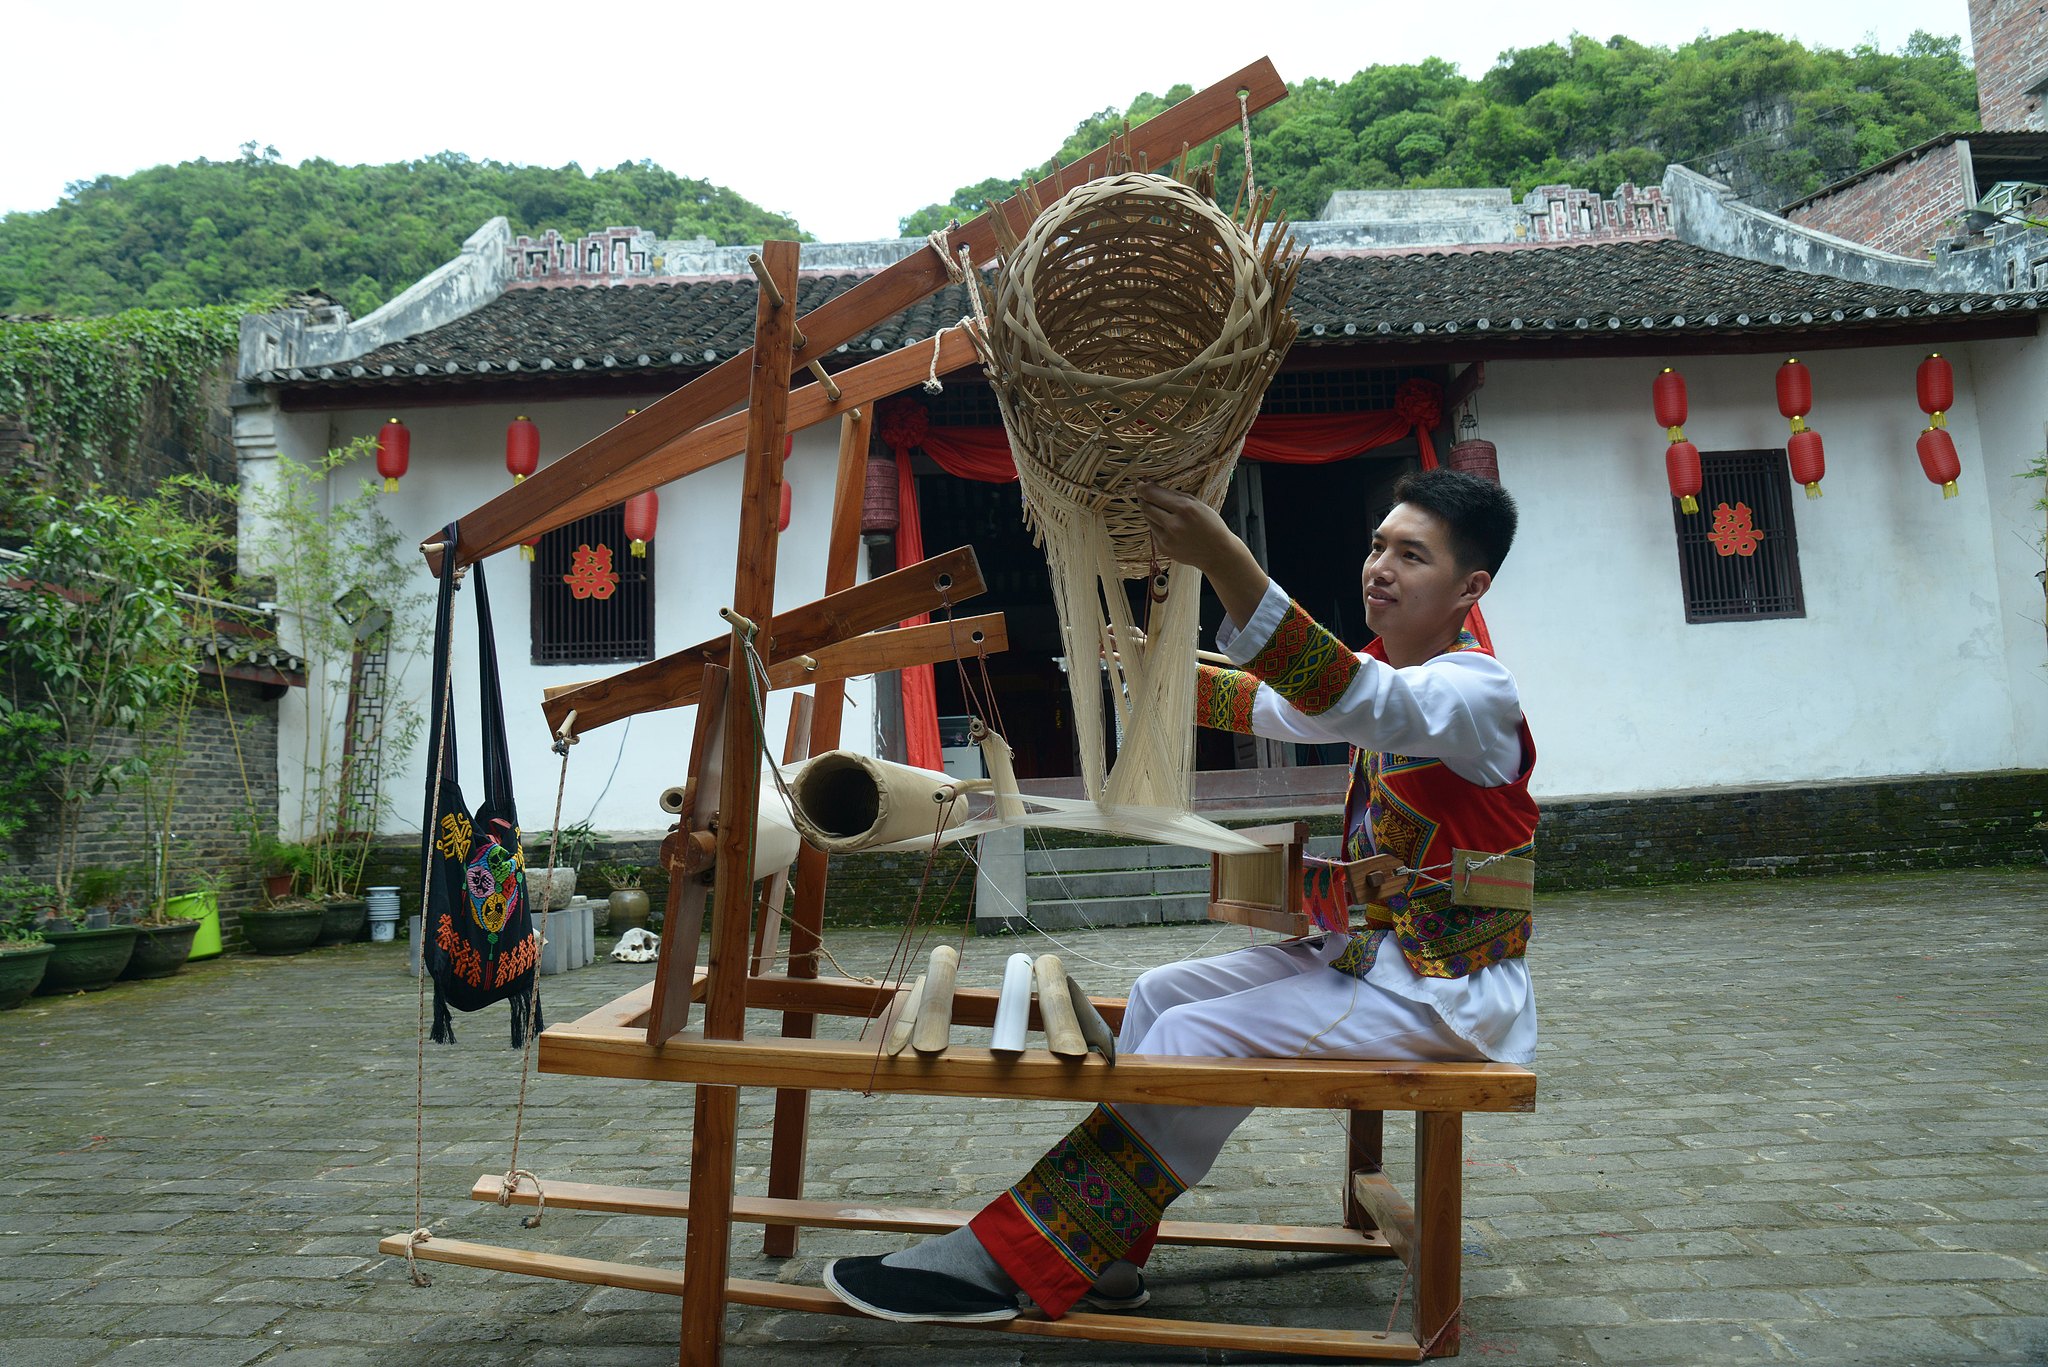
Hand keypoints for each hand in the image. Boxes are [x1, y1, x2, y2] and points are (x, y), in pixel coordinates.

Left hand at [1134, 482, 1268, 626]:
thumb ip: (1175, 495)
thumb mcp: (1197, 504)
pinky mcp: (1163, 548)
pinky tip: (1167, 524)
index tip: (1140, 482)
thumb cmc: (1210, 525)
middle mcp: (1174, 525)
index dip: (1143, 487)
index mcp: (1185, 509)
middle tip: (1142, 491)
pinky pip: (1153, 531)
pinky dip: (1156, 524)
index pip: (1154, 495)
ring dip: (1150, 511)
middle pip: (1146, 506)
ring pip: (1148, 519)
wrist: (1217, 553)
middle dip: (1143, 497)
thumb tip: (1153, 486)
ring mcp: (1167, 539)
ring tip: (1158, 507)